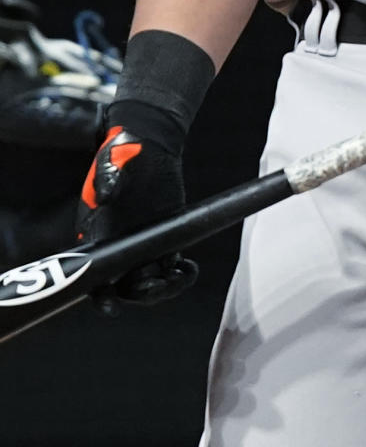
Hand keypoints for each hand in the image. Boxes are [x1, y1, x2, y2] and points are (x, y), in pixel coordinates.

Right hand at [75, 100, 196, 306]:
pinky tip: (190, 268)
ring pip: (150, 283)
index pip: (93, 274)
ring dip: (166, 288)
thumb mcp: (112, 160)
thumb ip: (106, 178)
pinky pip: (170, 267)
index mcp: (95, 234)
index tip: (111, 305)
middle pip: (125, 287)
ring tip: (183, 274)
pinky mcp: (163, 239)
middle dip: (142, 294)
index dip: (100, 295)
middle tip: (161, 284)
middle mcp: (117, 246)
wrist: (149, 142)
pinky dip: (181, 274)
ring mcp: (141, 245)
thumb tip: (105, 195)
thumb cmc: (122, 150)